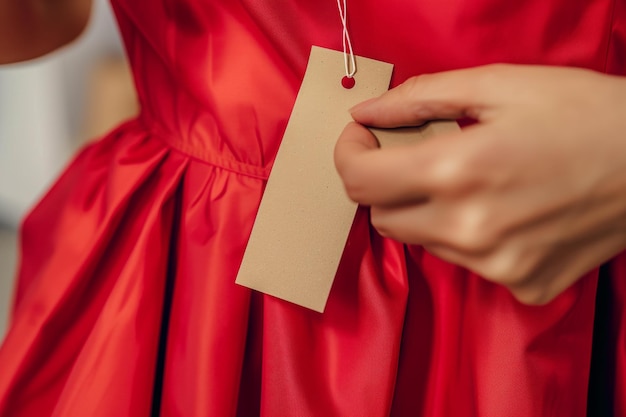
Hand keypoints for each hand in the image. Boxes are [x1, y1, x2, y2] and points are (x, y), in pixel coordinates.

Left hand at [334, 64, 625, 303]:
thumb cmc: (583, 113)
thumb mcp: (499, 84)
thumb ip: (420, 98)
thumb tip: (367, 113)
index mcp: (457, 171)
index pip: (359, 182)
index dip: (350, 155)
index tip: (363, 138)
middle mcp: (469, 229)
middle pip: (383, 218)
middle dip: (387, 185)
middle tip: (418, 156)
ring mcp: (497, 265)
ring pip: (423, 241)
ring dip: (429, 211)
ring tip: (475, 181)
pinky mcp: (523, 283)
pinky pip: (468, 262)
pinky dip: (470, 236)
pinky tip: (506, 211)